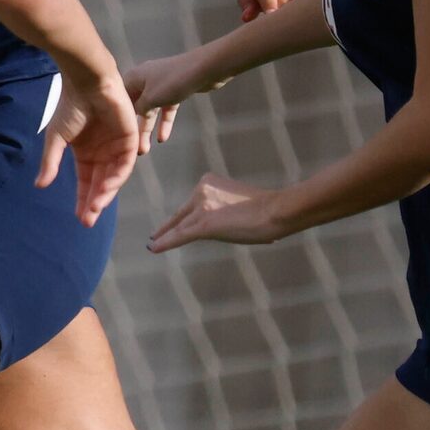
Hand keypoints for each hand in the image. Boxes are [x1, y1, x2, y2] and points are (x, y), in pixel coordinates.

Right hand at [34, 69, 138, 226]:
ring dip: (105, 193)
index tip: (80, 219)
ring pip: (113, 177)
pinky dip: (116, 177)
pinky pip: (125, 164)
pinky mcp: (129, 138)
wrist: (88, 83)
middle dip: (95, 203)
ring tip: (96, 206)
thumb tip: (39, 185)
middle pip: (101, 184)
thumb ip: (51, 162)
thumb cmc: (70, 106)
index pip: (86, 183)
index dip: (83, 200)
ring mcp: (117, 147)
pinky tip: (106, 187)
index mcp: (86, 153)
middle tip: (88, 220)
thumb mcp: (57, 138)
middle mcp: (103, 153)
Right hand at [122, 50, 216, 152]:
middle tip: (130, 148)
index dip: (115, 116)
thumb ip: (139, 109)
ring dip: (148, 129)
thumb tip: (137, 115)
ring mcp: (160, 85)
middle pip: (135, 106)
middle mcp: (143, 79)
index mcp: (133, 77)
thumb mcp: (150, 98)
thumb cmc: (173, 82)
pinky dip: (164, 123)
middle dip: (133, 127)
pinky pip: (165, 109)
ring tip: (144, 150)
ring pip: (150, 110)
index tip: (112, 135)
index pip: (119, 99)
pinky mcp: (174, 90)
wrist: (205, 69)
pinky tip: (162, 138)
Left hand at [148, 172, 296, 251]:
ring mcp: (202, 207)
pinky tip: (153, 248)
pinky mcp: (204, 224)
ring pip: (179, 227)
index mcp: (209, 182)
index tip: (169, 225)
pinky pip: (180, 236)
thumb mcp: (236, 201)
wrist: (277, 210)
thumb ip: (221, 209)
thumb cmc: (266, 209)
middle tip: (154, 236)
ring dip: (164, 238)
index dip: (179, 218)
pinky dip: (165, 243)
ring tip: (152, 244)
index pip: (190, 204)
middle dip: (167, 227)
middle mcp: (201, 191)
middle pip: (180, 215)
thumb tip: (215, 225)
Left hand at [239, 0, 319, 22]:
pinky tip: (312, 11)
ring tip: (295, 19)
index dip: (270, 5)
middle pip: (287, 1)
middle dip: (284, 15)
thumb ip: (247, 4)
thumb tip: (246, 18)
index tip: (271, 14)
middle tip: (281, 26)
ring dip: (301, 12)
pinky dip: (317, 4)